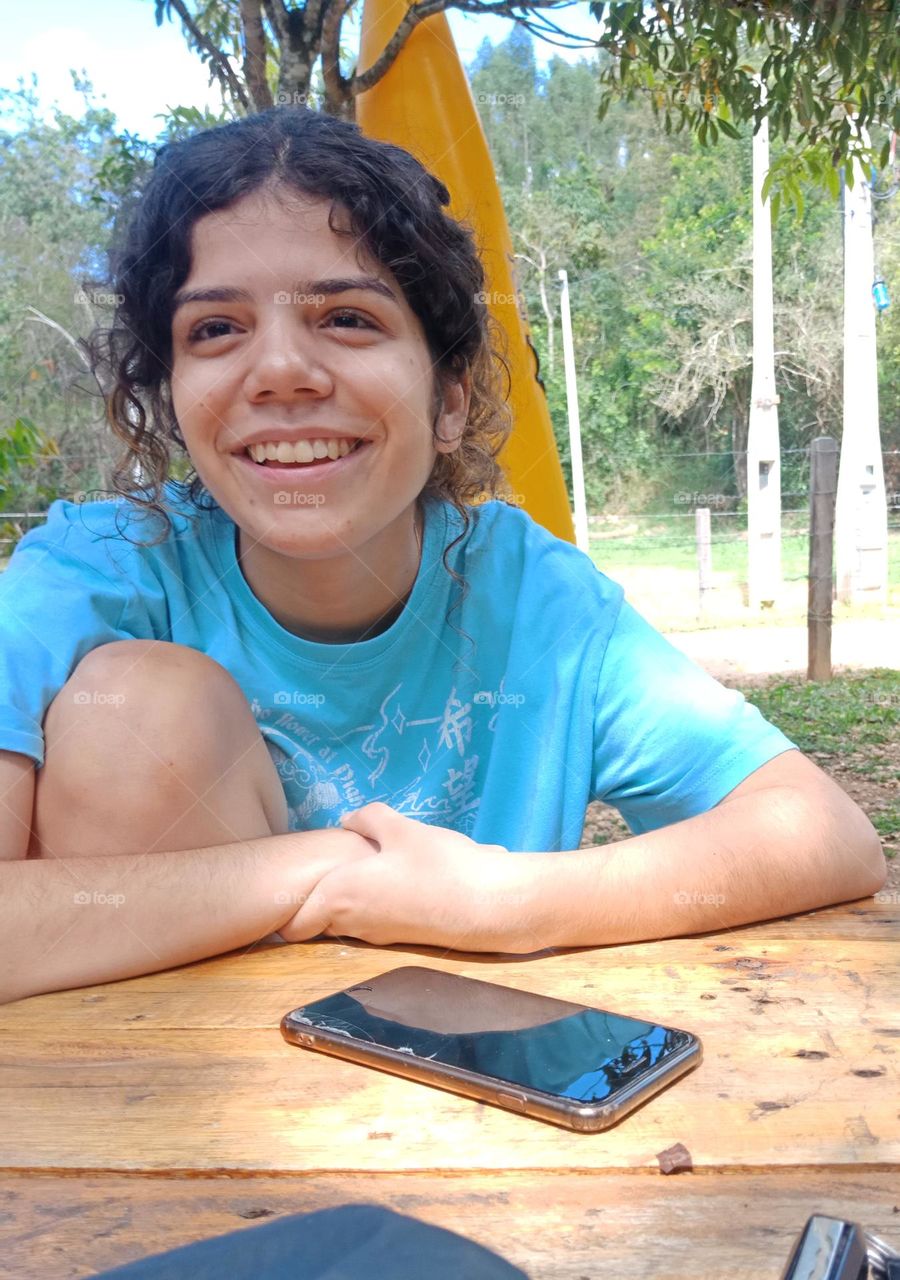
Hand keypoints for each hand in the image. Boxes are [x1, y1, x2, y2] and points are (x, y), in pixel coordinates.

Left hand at [280, 802, 526, 950]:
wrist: (490, 906)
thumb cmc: (440, 865)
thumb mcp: (402, 828)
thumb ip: (369, 818)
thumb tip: (348, 820)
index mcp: (340, 896)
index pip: (291, 925)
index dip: (285, 908)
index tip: (291, 884)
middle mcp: (352, 923)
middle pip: (316, 922)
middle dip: (315, 898)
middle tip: (328, 865)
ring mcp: (377, 935)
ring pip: (344, 923)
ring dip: (346, 899)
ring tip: (364, 866)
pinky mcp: (401, 938)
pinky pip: (370, 922)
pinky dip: (371, 905)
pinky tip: (393, 879)